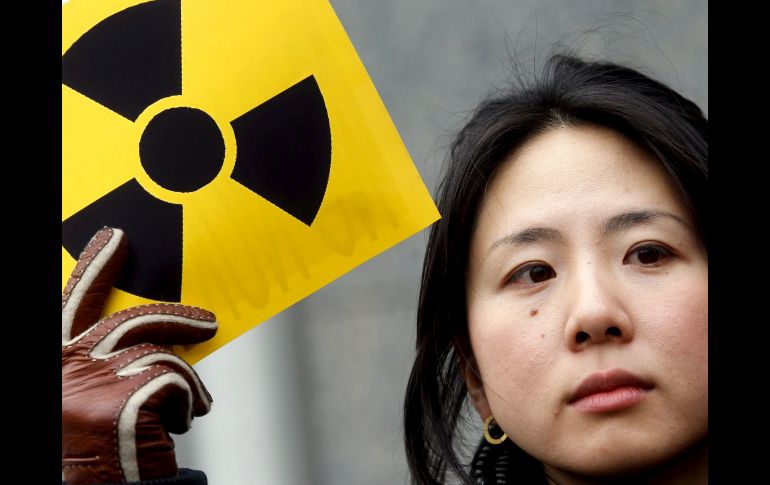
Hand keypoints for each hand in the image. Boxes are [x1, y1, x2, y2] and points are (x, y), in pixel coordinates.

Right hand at [62, 227, 217, 483]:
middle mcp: (66, 370)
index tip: (113, 235)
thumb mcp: (93, 397)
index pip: (74, 305)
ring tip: (189, 408)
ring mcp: (93, 386)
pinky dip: (189, 403)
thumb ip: (108, 362)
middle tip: (210, 321)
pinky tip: (180, 424)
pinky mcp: (123, 404)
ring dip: (186, 382)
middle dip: (177, 317)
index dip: (94, 267)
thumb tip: (157, 334)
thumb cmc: (104, 448)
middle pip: (131, 322)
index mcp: (57, 365)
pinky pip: (176, 383)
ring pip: (162, 356)